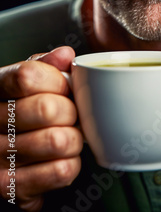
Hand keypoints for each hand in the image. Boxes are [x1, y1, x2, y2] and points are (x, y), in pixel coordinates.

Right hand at [0, 47, 82, 210]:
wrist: (0, 148)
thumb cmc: (19, 107)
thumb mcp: (27, 78)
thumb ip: (46, 64)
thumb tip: (65, 55)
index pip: (28, 76)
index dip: (57, 81)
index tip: (64, 86)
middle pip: (48, 109)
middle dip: (71, 110)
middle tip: (70, 114)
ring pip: (58, 141)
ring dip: (74, 139)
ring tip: (67, 135)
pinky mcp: (11, 185)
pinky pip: (60, 171)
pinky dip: (71, 163)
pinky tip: (61, 158)